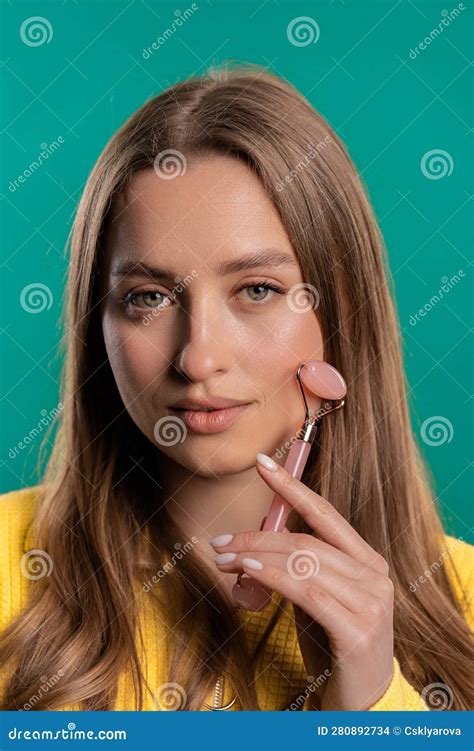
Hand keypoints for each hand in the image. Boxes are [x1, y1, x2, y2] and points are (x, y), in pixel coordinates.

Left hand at [209, 455, 394, 710]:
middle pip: (305, 540)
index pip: (326, 513)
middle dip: (257, 536)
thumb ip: (299, 569)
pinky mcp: (357, 631)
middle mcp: (374, 575)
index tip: (262, 462)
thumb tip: (253, 547)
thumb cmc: (333, 646)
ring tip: (224, 559)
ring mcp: (371, 602)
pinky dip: (273, 577)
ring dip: (256, 556)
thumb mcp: (318, 599)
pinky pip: (306, 592)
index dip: (292, 486)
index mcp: (367, 560)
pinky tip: (248, 572)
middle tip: (220, 542)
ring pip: (302, 562)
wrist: (361, 704)